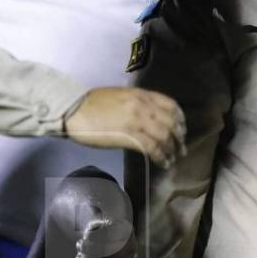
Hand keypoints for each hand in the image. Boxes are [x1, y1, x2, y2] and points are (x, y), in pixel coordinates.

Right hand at [65, 88, 184, 168]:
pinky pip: (152, 148)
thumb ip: (136, 104)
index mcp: (140, 94)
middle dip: (179, 137)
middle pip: (170, 122)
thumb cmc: (91, 104)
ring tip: (173, 158)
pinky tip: (163, 163)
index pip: (170, 104)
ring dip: (172, 149)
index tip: (181, 128)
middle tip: (181, 148)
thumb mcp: (119, 96)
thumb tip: (146, 117)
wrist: (74, 110)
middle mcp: (143, 106)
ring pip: (164, 136)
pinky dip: (161, 156)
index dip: (179, 118)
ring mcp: (137, 121)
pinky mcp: (129, 136)